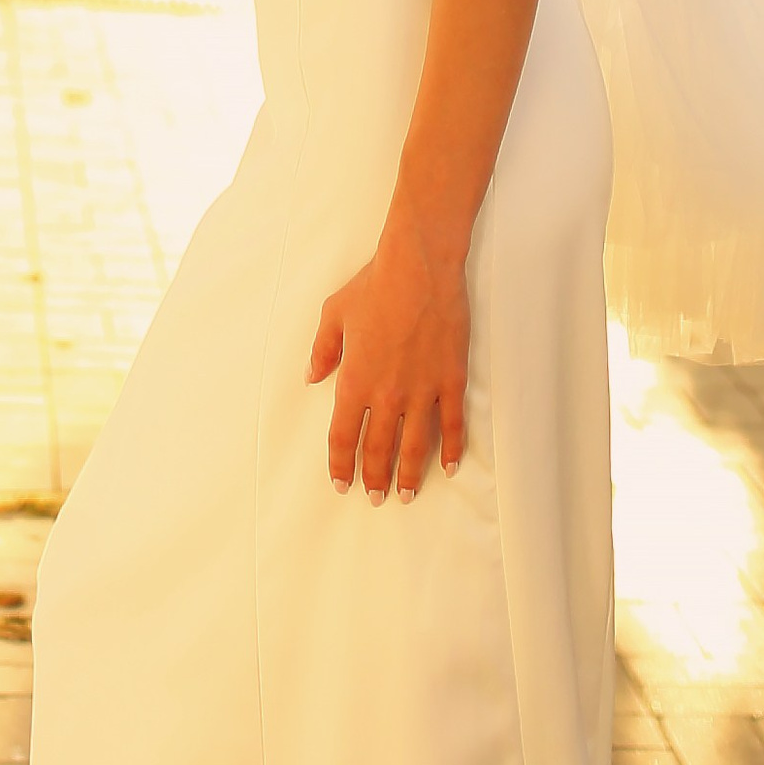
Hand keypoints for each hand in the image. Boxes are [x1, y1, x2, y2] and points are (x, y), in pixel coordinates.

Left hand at [307, 211, 468, 501]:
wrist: (419, 266)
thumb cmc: (373, 285)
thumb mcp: (333, 314)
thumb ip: (322, 350)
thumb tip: (311, 377)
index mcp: (354, 380)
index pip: (344, 436)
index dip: (341, 465)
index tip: (341, 483)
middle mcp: (387, 393)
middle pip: (378, 448)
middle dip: (374, 478)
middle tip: (375, 498)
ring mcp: (422, 389)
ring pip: (415, 446)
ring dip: (410, 475)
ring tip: (407, 495)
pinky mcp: (451, 379)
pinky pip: (452, 423)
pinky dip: (451, 449)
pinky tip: (449, 467)